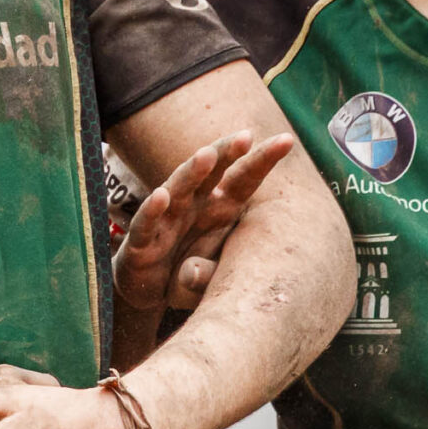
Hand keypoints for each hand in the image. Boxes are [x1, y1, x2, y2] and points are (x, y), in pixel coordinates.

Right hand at [117, 130, 294, 313]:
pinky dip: (152, 211)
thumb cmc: (188, 271)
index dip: (262, 159)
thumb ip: (211, 274)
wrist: (149, 292)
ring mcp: (166, 222)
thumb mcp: (215, 274)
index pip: (243, 179)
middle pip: (210, 172)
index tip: (286, 140)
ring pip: (179, 189)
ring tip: (207, 155)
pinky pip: (146, 224)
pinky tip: (161, 197)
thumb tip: (193, 274)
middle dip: (226, 152)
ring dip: (192, 171)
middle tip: (245, 136)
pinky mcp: (141, 243)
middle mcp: (193, 207)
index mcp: (220, 208)